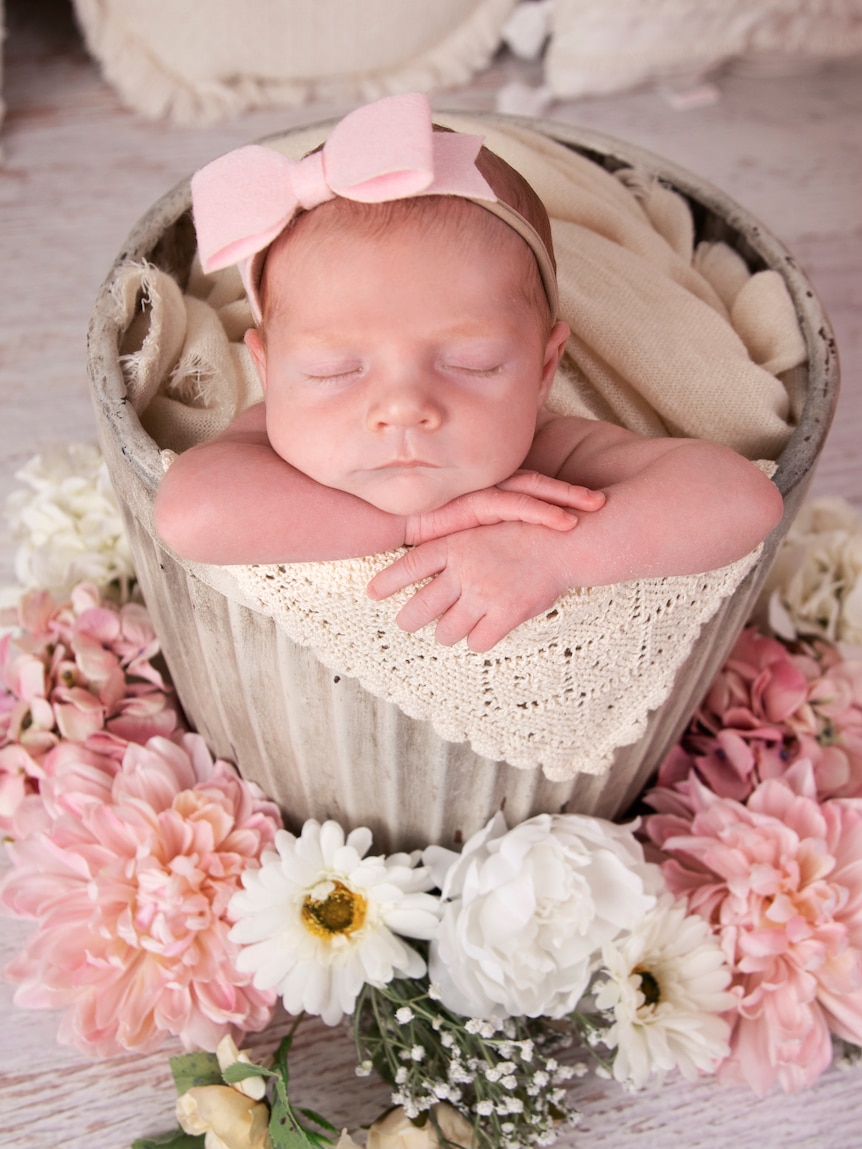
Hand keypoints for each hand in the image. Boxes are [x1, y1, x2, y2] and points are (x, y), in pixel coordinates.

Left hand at [368, 522, 569, 651]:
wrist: (566, 542)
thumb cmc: (524, 533)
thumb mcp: (482, 527)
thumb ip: (454, 548)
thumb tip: (423, 567)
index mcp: (456, 544)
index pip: (410, 566)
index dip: (388, 582)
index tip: (371, 594)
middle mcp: (464, 570)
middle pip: (418, 609)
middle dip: (408, 620)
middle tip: (406, 623)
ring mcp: (485, 593)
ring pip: (445, 632)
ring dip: (448, 632)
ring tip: (455, 625)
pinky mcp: (506, 613)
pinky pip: (477, 643)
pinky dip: (478, 640)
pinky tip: (484, 629)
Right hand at [403, 471, 604, 545]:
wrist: (388, 524)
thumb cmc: (424, 533)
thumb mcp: (464, 537)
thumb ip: (488, 540)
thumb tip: (514, 558)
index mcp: (490, 494)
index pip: (532, 490)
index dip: (561, 494)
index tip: (589, 505)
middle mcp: (490, 489)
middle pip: (540, 485)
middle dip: (573, 492)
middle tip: (606, 501)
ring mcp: (484, 493)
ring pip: (534, 491)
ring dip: (567, 500)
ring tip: (595, 508)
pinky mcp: (475, 504)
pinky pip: (515, 505)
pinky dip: (542, 512)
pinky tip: (564, 521)